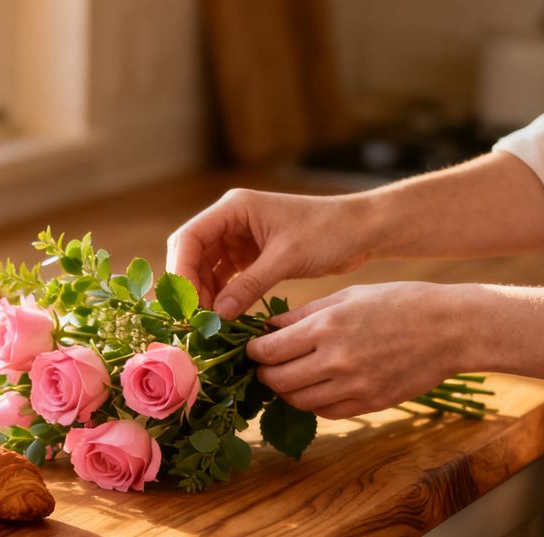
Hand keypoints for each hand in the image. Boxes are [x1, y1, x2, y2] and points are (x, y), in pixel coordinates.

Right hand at [166, 189, 374, 318]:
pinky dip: (221, 296)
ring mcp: (238, 238)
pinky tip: (224, 316)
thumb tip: (217, 314)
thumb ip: (249, 285)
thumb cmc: (328, 232)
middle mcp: (230, 220)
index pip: (189, 237)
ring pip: (205, 268)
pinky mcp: (249, 255)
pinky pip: (224, 277)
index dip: (182, 269)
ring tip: (209, 322)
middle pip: (192, 253)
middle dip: (190, 285)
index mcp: (234, 208)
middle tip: (194, 317)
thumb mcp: (286, 258)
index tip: (186, 302)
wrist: (361, 231)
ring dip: (205, 294)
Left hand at [245, 282, 463, 418]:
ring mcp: (354, 386)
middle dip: (264, 373)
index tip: (254, 348)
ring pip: (297, 401)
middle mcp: (336, 360)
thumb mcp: (348, 295)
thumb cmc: (400, 302)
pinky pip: (325, 411)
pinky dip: (314, 402)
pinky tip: (318, 386)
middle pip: (277, 380)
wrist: (452, 329)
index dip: (254, 351)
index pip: (268, 351)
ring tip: (290, 376)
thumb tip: (268, 327)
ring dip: (286, 391)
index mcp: (326, 327)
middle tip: (266, 365)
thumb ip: (304, 314)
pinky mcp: (370, 403)